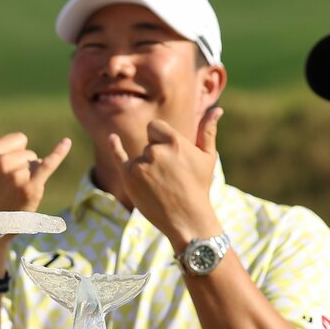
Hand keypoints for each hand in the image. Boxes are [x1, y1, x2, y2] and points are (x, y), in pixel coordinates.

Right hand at [0, 116, 70, 271]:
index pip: (18, 139)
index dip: (14, 153)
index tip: (2, 170)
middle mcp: (0, 162)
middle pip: (27, 151)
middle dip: (23, 164)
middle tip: (9, 183)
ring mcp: (16, 175)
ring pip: (36, 162)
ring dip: (31, 174)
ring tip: (16, 189)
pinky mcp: (30, 187)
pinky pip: (48, 164)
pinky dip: (59, 153)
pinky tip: (66, 142)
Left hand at [107, 108, 222, 248]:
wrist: (188, 219)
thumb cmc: (199, 187)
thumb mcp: (207, 158)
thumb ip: (207, 131)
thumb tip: (217, 109)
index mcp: (174, 142)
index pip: (155, 127)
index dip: (161, 139)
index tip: (171, 154)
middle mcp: (155, 151)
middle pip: (148, 143)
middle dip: (157, 155)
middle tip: (171, 176)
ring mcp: (140, 165)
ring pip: (139, 156)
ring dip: (148, 167)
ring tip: (163, 185)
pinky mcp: (129, 178)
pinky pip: (119, 157)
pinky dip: (115, 147)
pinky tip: (112, 138)